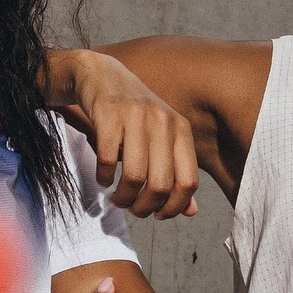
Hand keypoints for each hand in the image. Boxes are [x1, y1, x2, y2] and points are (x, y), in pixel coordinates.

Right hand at [55, 51, 199, 219]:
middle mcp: (163, 121)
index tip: (159, 216)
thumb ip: (176, 173)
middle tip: (132, 209)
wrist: (102, 76)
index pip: (189, 181)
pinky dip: (102, 177)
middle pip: (160, 185)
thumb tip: (191, 212)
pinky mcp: (108, 115)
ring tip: (116, 198)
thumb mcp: (161, 139)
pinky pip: (106, 160)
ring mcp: (136, 116)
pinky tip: (101, 178)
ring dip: (122, 197)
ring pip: (134, 176)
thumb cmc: (134, 115)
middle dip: (144, 207)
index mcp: (181, 129)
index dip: (175, 207)